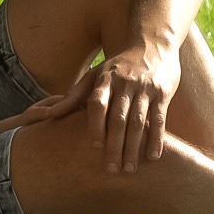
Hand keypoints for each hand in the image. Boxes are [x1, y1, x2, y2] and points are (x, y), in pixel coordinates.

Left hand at [31, 45, 181, 172]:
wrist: (152, 43)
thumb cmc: (118, 66)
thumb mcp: (94, 75)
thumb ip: (74, 96)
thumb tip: (50, 115)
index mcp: (105, 80)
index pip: (98, 104)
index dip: (96, 126)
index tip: (95, 148)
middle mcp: (125, 83)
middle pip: (118, 118)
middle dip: (114, 146)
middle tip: (110, 170)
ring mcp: (145, 88)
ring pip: (138, 122)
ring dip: (134, 147)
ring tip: (129, 169)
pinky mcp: (163, 93)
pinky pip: (159, 119)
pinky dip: (156, 139)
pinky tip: (153, 157)